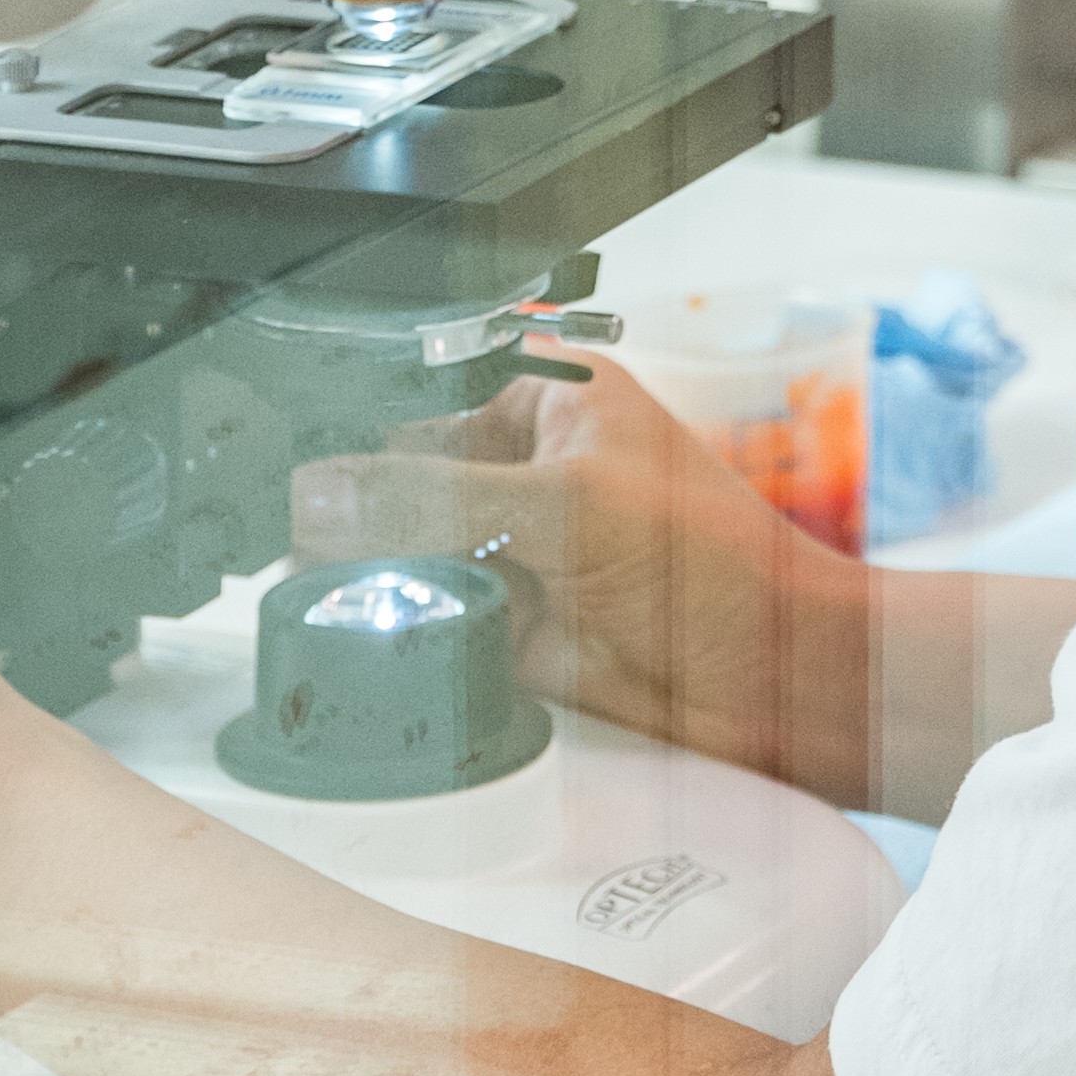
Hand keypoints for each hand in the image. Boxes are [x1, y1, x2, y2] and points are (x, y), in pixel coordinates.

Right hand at [295, 355, 873, 796]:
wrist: (775, 686)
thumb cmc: (721, 568)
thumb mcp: (568, 506)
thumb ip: (436, 499)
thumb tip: (324, 494)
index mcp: (551, 400)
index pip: (424, 389)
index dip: (360, 420)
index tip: (300, 455)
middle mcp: (529, 469)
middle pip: (401, 477)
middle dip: (356, 510)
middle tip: (304, 539)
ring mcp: (520, 549)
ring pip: (408, 553)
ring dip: (374, 575)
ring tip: (337, 591)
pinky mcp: (512, 627)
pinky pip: (431, 622)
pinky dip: (403, 632)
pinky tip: (377, 637)